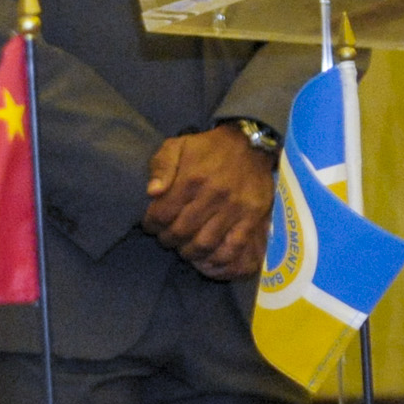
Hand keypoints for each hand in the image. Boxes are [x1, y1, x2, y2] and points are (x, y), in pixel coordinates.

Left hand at [142, 127, 274, 278]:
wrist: (249, 145)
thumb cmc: (207, 148)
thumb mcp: (177, 146)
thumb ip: (161, 167)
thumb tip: (152, 192)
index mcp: (192, 179)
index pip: (162, 215)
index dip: (151, 225)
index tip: (150, 225)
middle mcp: (213, 195)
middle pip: (181, 232)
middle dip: (167, 239)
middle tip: (166, 237)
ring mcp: (235, 209)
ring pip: (204, 244)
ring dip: (188, 251)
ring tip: (183, 246)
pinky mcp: (252, 218)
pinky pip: (233, 247)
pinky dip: (217, 258)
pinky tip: (207, 257)